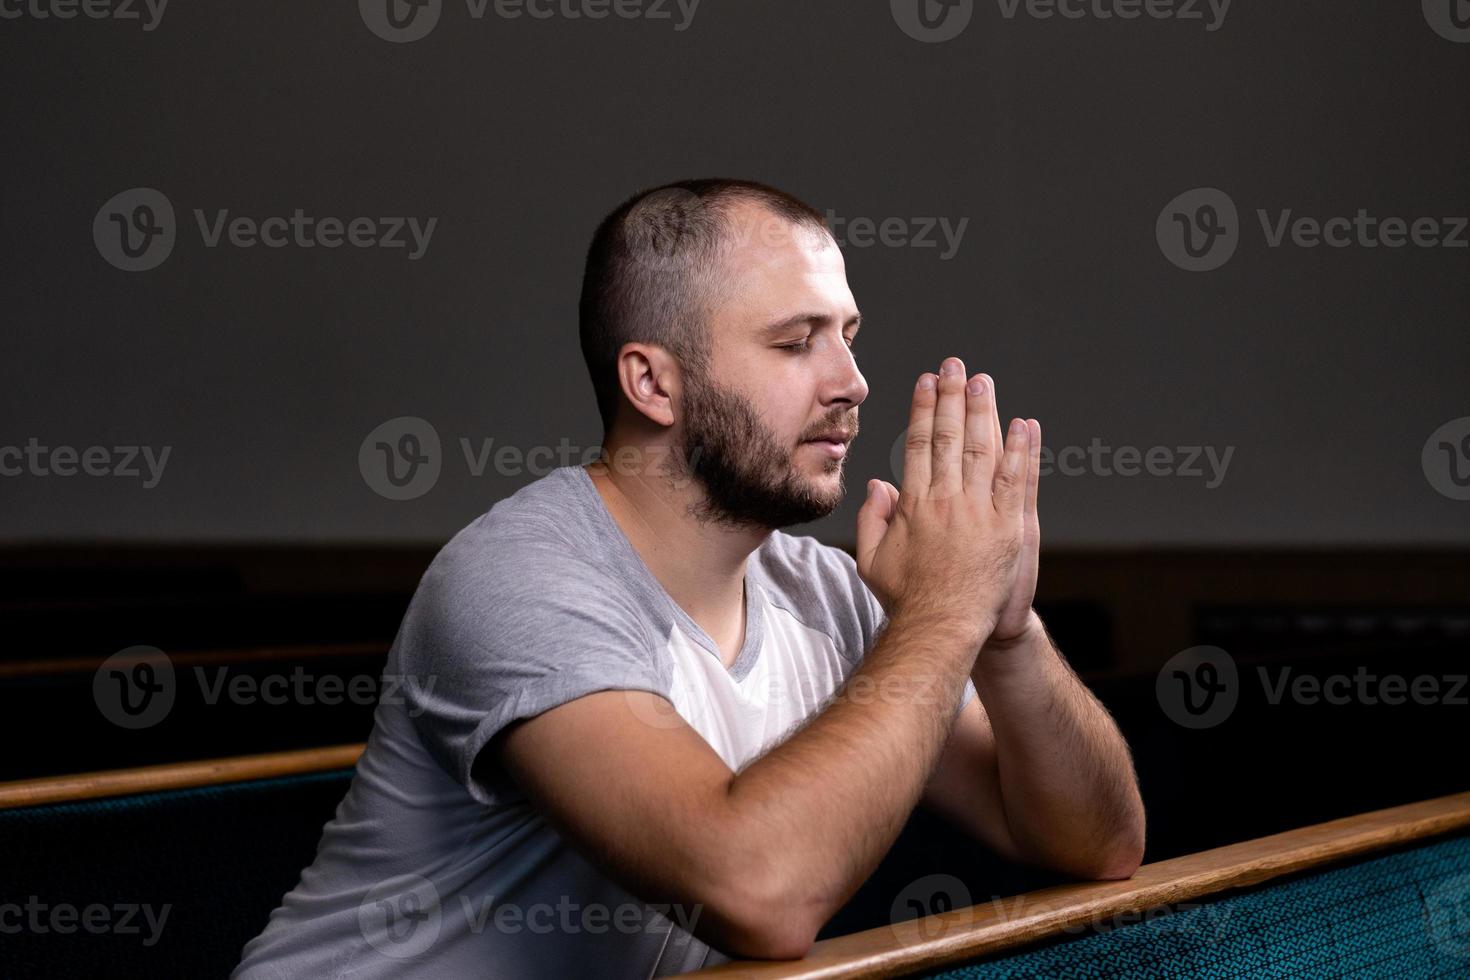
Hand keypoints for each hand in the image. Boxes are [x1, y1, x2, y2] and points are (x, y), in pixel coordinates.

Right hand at [855, 357, 1032, 647]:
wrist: (943, 629)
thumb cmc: (907, 600)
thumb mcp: (871, 560)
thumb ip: (871, 518)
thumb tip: (879, 483)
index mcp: (914, 505)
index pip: (917, 445)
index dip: (922, 409)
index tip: (926, 382)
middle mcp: (947, 501)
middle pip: (949, 437)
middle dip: (951, 397)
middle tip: (955, 365)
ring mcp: (980, 513)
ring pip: (983, 451)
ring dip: (984, 412)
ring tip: (984, 381)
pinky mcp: (1009, 528)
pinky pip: (1018, 481)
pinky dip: (1022, 451)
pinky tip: (1024, 425)